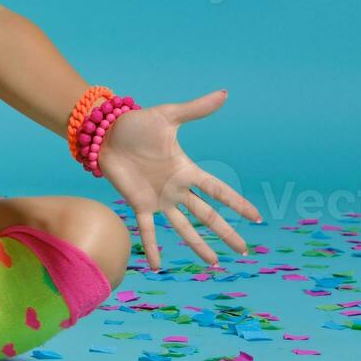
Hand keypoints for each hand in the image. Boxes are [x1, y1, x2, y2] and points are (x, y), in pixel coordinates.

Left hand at [96, 88, 260, 270]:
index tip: (256, 217)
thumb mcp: (169, 116)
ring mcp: (158, 199)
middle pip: (207, 216)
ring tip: (214, 265)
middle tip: (243, 252)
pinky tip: (157, 266)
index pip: (218, 190)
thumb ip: (196, 109)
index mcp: (186, 170)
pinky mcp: (137, 204)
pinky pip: (147, 230)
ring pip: (183, 228)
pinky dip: (152, 248)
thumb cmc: (136, 123)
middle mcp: (176, 189)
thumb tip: (224, 93)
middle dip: (225, 233)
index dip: (237, 203)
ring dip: (198, 246)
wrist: (104, 131)